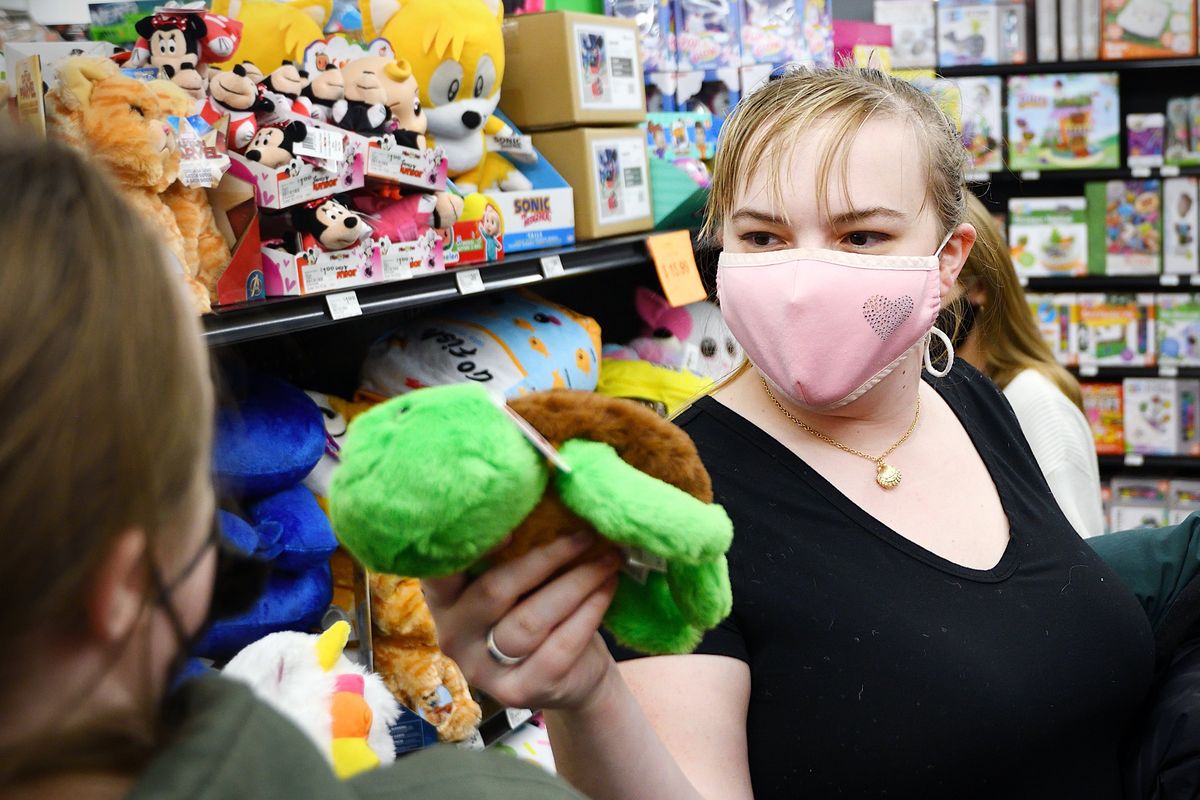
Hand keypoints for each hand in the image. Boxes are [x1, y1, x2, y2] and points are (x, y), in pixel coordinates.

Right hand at [423, 531, 621, 711]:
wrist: (571, 675)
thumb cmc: (540, 609)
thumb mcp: (519, 580)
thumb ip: (514, 551)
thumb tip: (547, 499)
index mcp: (444, 599)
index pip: (443, 569)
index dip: (471, 545)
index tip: (509, 521)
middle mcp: (452, 636)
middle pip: (495, 589)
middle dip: (547, 556)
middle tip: (586, 532)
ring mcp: (482, 670)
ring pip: (530, 620)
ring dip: (576, 582)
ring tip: (607, 558)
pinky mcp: (518, 692)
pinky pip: (559, 646)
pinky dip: (589, 612)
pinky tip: (608, 587)